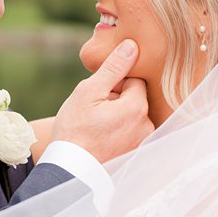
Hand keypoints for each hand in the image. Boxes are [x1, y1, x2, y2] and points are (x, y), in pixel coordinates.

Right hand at [51, 39, 154, 161]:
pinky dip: (118, 132)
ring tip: (96, 127)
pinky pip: (131, 132)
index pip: (134, 80)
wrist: (70, 170)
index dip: (114, 84)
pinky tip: (102, 139)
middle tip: (94, 113)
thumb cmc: (75, 130)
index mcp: (137, 107)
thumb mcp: (89, 92)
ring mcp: (143, 141)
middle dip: (116, 100)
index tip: (99, 96)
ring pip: (132, 115)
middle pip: (135, 98)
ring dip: (117, 116)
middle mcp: (147, 125)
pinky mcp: (137, 153)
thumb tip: (132, 45)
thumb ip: (113, 68)